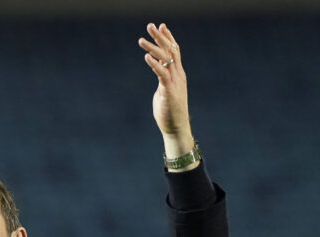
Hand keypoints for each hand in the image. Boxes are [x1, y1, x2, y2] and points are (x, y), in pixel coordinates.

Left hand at [138, 23, 194, 160]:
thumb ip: (163, 78)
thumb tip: (158, 69)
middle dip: (160, 37)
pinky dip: (154, 64)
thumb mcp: (165, 90)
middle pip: (171, 51)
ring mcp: (175, 83)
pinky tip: (146, 57)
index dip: (168, 38)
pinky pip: (162, 75)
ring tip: (141, 40)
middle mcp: (178, 75)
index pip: (175, 51)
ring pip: (166, 60)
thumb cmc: (169, 111)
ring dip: (153, 48)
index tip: (161, 26)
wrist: (176, 128)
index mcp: (178, 74)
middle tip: (151, 26)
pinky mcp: (169, 91)